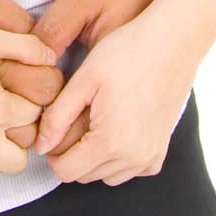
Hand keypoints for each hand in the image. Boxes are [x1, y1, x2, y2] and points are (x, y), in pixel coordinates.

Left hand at [0, 0, 181, 156]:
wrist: (174, 40)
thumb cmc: (126, 51)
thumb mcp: (85, 78)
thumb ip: (58, 116)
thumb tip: (41, 147)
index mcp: (111, 141)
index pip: (65, 171)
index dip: (51, 147)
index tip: (53, 119)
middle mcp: (134, 158)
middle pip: (84, 175)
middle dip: (71, 150)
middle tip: (71, 111)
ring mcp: (150, 157)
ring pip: (106, 174)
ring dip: (92, 154)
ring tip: (92, 113)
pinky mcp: (160, 150)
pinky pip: (129, 168)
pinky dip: (117, 154)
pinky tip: (113, 122)